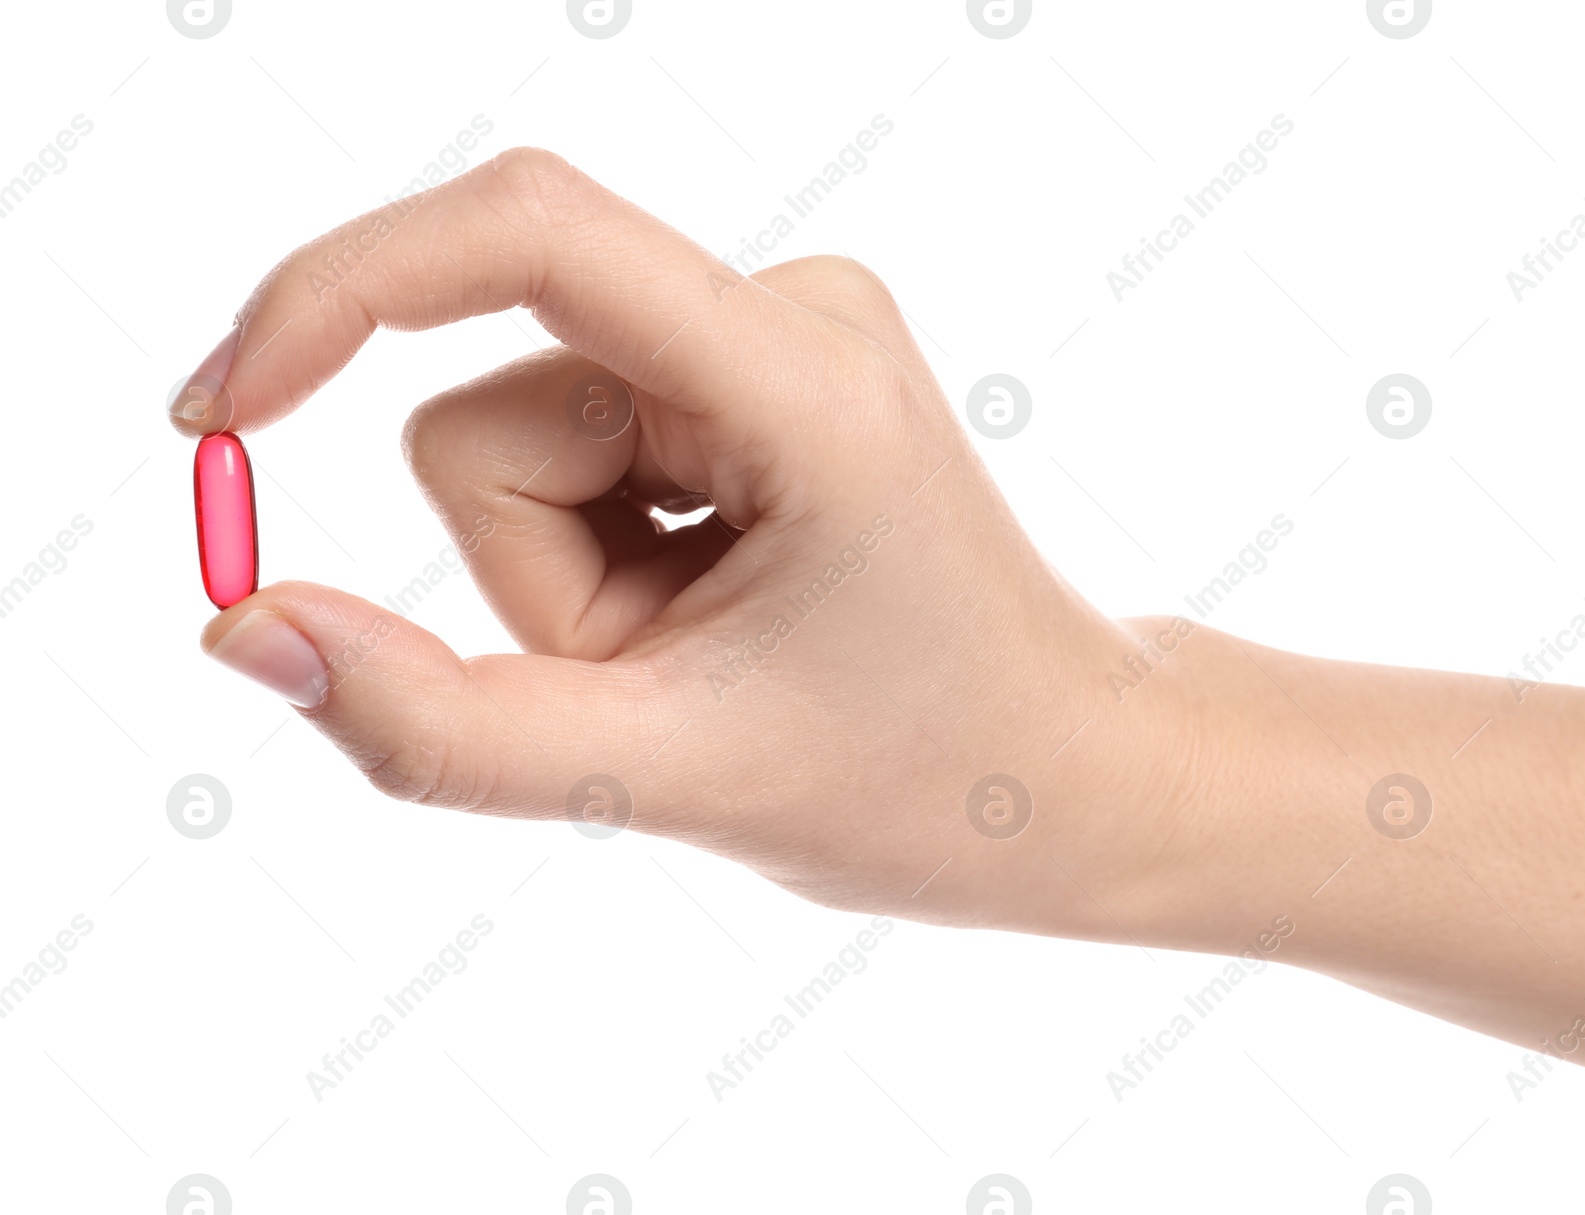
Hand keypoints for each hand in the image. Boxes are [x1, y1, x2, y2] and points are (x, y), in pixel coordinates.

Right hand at [182, 149, 1170, 937]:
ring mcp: (765, 339)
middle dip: (535, 582)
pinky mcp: (741, 379)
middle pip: (496, 416)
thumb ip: (442, 728)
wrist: (1067, 776)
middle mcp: (786, 312)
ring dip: (573, 586)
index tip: (223, 413)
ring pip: (520, 446)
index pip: (527, 230)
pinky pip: (572, 455)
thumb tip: (243, 628)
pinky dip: (602, 566)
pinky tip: (715, 611)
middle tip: (671, 675)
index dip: (341, 290)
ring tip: (704, 652)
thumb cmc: (928, 783)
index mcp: (801, 376)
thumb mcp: (670, 776)